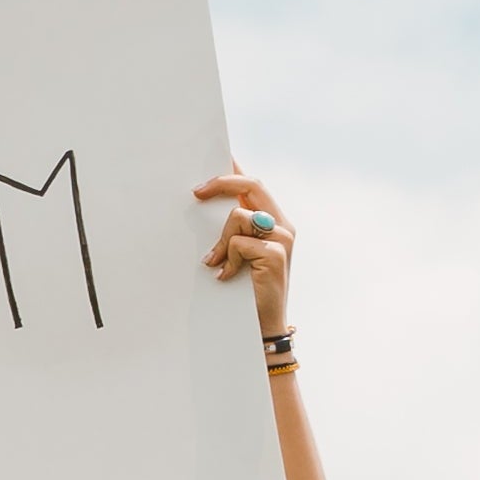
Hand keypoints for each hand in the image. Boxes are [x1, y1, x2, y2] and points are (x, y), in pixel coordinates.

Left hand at [195, 173, 294, 331]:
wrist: (265, 326)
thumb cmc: (248, 289)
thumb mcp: (240, 253)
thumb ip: (234, 229)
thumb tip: (204, 201)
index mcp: (275, 221)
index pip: (254, 185)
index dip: (234, 169)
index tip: (215, 154)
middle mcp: (283, 226)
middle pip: (251, 186)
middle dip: (221, 183)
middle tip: (196, 192)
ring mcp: (282, 239)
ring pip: (238, 216)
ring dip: (221, 240)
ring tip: (216, 261)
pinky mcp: (276, 255)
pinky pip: (238, 242)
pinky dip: (227, 259)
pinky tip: (226, 275)